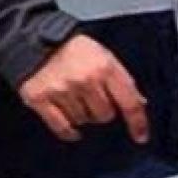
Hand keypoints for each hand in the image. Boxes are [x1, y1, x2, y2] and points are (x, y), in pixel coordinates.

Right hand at [18, 35, 149, 144]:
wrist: (36, 41)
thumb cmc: (73, 49)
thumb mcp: (104, 56)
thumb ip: (122, 79)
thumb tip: (139, 103)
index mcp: (104, 67)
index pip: (129, 102)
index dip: (137, 123)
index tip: (141, 136)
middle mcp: (84, 79)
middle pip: (104, 116)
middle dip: (100, 110)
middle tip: (90, 97)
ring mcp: (62, 90)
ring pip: (83, 121)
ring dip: (81, 115)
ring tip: (73, 97)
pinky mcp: (41, 99)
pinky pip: (62, 127)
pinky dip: (68, 131)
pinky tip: (70, 127)